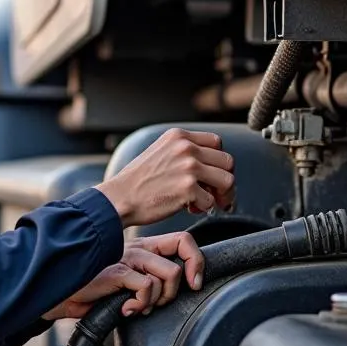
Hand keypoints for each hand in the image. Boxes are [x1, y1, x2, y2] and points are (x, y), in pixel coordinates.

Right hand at [43, 231, 204, 319]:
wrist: (57, 295)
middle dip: (187, 277)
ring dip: (160, 299)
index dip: (196, 260)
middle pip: (184, 244)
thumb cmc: (91, 293)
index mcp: (142, 247)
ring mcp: (127, 257)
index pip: (181, 240)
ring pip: (170, 272)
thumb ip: (146, 283)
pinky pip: (147, 287)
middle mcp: (137, 247)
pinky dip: (142, 304)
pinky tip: (126, 309)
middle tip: (168, 300)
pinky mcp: (116, 271)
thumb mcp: (125, 285)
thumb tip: (170, 297)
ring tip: (140, 306)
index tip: (194, 284)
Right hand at [95, 128, 235, 226]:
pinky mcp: (188, 189)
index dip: (217, 161)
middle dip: (224, 181)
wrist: (119, 198)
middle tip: (216, 194)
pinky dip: (203, 209)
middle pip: (227, 162)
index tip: (212, 175)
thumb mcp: (159, 152)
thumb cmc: (136, 182)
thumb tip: (209, 166)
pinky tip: (189, 208)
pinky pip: (211, 202)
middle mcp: (186, 148)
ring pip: (228, 181)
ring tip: (205, 203)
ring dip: (220, 196)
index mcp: (179, 136)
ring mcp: (189, 167)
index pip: (216, 143)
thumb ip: (182, 151)